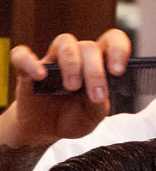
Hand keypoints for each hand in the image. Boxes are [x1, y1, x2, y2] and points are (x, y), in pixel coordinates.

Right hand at [2, 29, 130, 146]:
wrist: (47, 129)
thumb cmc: (75, 116)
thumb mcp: (93, 116)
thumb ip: (100, 105)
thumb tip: (101, 95)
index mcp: (99, 64)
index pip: (111, 41)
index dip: (118, 49)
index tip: (118, 71)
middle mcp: (78, 57)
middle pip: (88, 46)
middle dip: (95, 71)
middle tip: (96, 95)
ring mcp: (52, 61)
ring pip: (64, 42)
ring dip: (71, 63)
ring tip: (72, 87)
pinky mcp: (28, 70)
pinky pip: (22, 55)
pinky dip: (30, 62)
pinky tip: (39, 76)